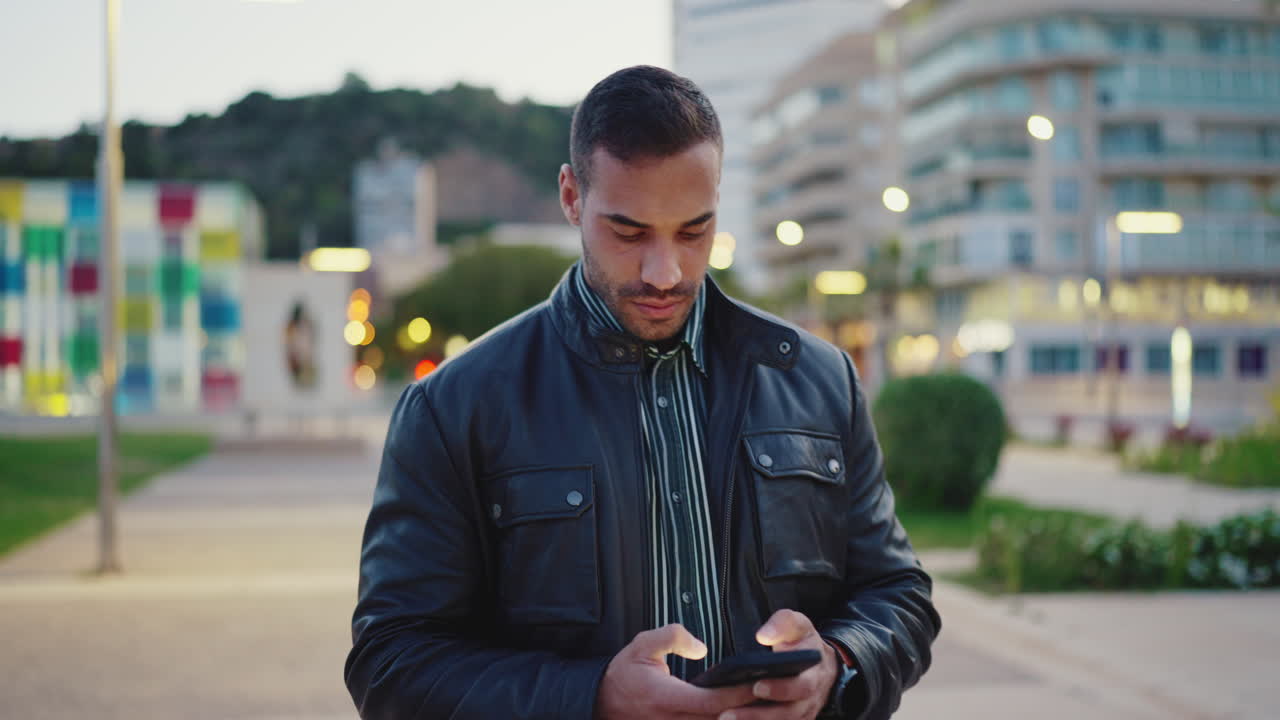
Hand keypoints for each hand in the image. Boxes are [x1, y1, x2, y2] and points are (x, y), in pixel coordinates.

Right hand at [596, 624, 757, 719]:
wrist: (600, 703)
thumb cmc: (624, 674)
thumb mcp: (642, 645)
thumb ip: (673, 638)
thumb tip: (701, 648)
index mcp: (665, 698)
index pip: (710, 701)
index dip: (737, 694)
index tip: (758, 682)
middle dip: (747, 711)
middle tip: (772, 694)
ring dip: (738, 719)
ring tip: (763, 705)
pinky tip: (738, 713)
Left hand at [716, 610, 837, 719]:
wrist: (819, 665)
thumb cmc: (803, 643)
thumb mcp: (798, 626)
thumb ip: (783, 624)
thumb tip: (763, 636)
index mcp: (813, 675)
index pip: (801, 686)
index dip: (781, 688)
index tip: (757, 686)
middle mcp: (809, 700)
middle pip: (787, 713)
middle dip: (758, 715)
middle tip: (728, 714)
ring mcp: (800, 714)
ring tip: (725, 719)